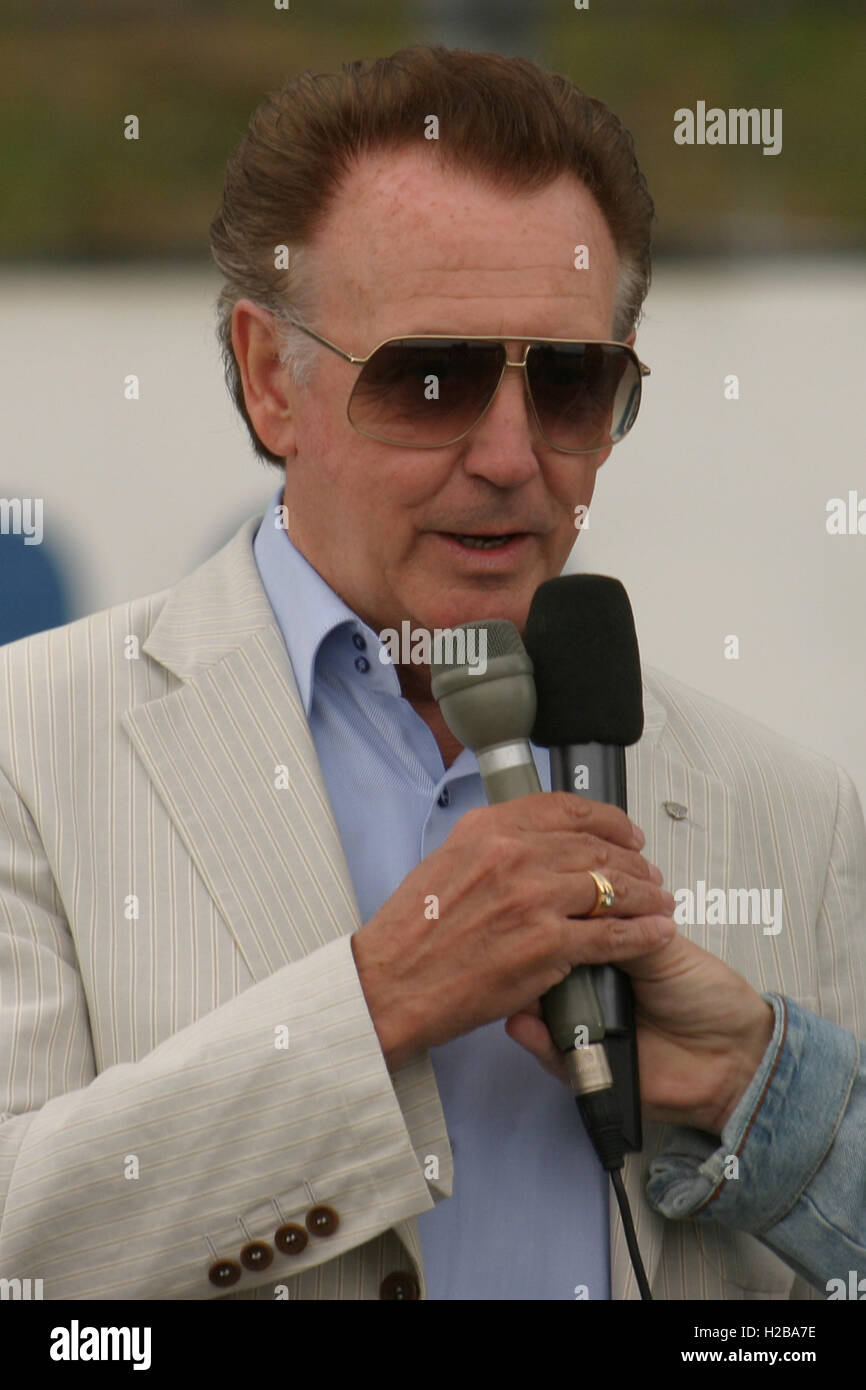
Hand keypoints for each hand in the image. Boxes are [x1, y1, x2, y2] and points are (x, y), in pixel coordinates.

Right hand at [351, 792, 676, 1070]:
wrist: (391, 984)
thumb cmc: (411, 934)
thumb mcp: (444, 864)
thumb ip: (490, 849)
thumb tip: (528, 846)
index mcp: (488, 830)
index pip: (566, 810)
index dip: (607, 820)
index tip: (624, 831)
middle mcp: (513, 855)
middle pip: (596, 847)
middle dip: (633, 861)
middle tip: (648, 872)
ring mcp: (533, 898)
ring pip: (612, 887)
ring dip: (645, 895)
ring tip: (659, 902)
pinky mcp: (547, 944)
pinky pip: (611, 934)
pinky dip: (642, 933)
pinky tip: (656, 932)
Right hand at [507, 930, 774, 1136]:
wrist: (733, 1055)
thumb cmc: (705, 994)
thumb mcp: (665, 947)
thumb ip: (622, 927)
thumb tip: (578, 901)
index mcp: (609, 954)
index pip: (568, 934)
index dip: (549, 921)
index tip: (528, 906)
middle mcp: (589, 988)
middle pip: (545, 970)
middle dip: (527, 958)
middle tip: (513, 943)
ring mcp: (583, 1027)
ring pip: (539, 1011)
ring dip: (521, 997)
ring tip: (511, 981)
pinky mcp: (581, 1066)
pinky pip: (550, 1053)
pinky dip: (533, 1039)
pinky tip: (522, 1022)